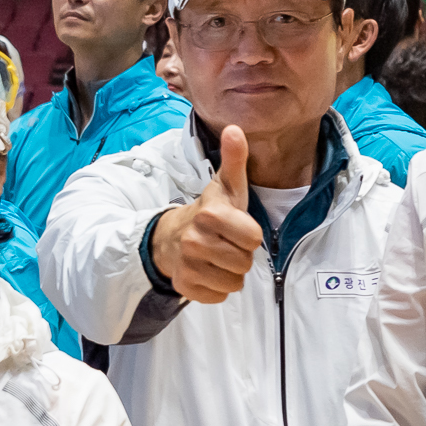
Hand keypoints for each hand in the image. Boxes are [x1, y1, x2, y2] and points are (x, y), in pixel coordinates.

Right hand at [153, 125, 267, 302]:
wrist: (171, 237)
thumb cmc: (210, 213)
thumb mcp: (226, 186)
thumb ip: (235, 159)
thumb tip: (236, 129)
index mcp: (211, 215)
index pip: (254, 239)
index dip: (249, 235)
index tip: (235, 227)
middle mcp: (196, 241)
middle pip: (244, 262)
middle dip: (239, 254)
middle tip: (224, 242)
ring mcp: (188, 265)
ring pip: (234, 282)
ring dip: (230, 272)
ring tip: (217, 256)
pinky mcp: (184, 286)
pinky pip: (219, 296)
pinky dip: (216, 287)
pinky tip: (207, 270)